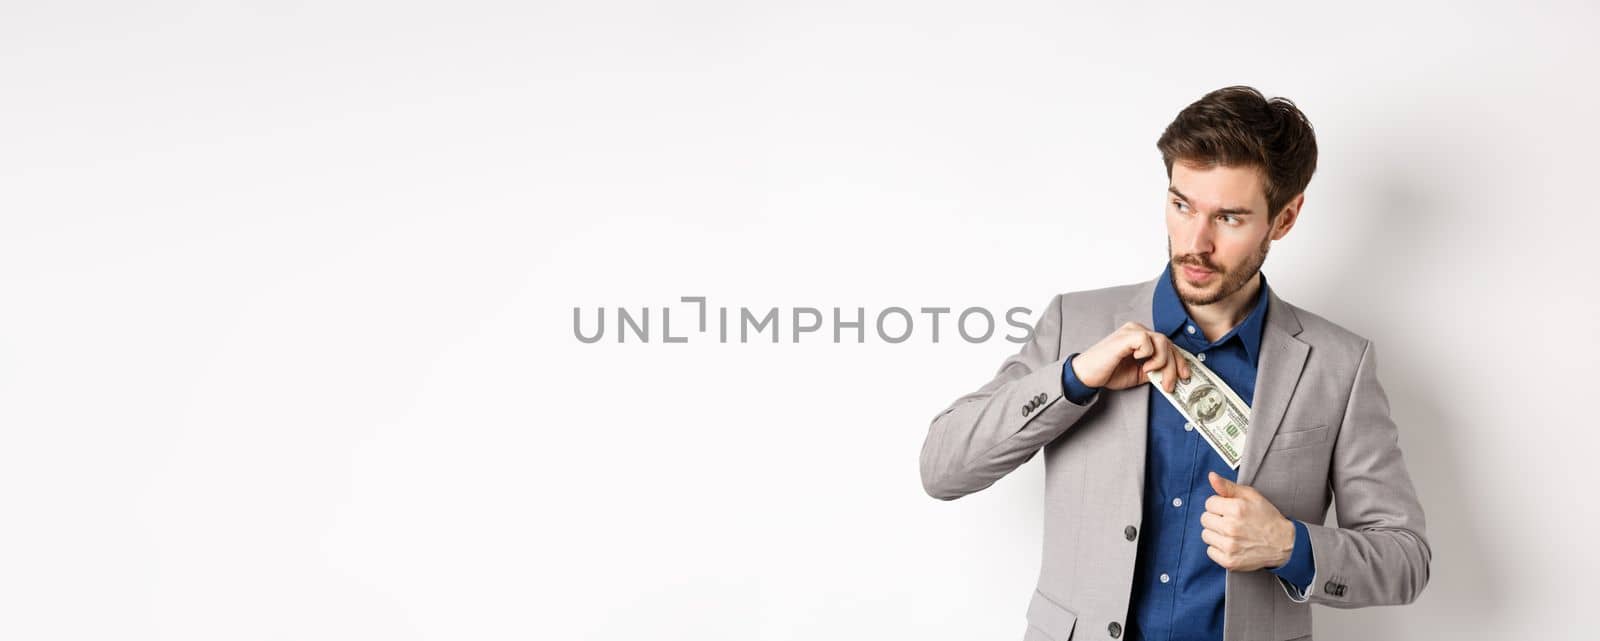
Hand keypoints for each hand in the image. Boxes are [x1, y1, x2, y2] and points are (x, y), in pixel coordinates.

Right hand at [1069, 322, 1191, 392]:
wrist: (1087, 375)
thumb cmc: (1108, 372)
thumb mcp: (1139, 374)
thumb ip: (1155, 370)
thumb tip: (1173, 375)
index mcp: (1141, 338)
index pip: (1168, 345)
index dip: (1180, 360)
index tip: (1184, 376)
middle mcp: (1138, 330)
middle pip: (1168, 343)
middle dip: (1173, 366)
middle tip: (1169, 384)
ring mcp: (1132, 331)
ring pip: (1162, 341)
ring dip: (1162, 361)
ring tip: (1149, 372)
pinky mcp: (1126, 336)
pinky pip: (1147, 341)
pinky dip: (1147, 354)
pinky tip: (1137, 361)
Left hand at [1200, 471, 1295, 571]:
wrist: (1284, 543)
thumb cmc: (1267, 518)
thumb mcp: (1251, 496)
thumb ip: (1228, 487)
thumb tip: (1211, 476)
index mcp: (1236, 509)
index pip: (1209, 503)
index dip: (1219, 505)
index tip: (1229, 509)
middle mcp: (1231, 528)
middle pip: (1205, 519)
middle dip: (1216, 518)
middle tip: (1231, 521)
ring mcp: (1230, 546)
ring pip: (1206, 535)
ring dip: (1216, 533)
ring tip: (1231, 533)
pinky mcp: (1229, 561)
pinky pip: (1210, 551)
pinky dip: (1218, 548)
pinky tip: (1231, 544)